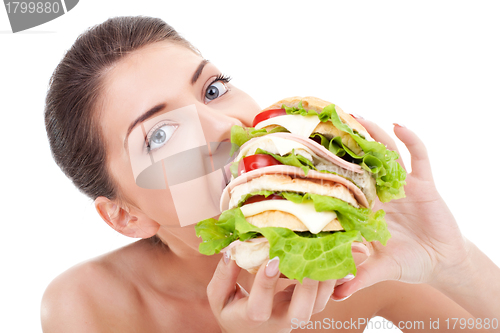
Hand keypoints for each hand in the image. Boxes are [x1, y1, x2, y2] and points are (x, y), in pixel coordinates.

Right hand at [207, 255, 338, 332]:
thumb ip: (223, 275)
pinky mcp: (308, 307)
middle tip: (310, 260)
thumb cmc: (231, 310)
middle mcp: (278, 320)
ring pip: (318, 305)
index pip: (259, 308)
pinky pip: (326, 296)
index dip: (265, 285)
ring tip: (327, 253)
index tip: (270, 260)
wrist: (250, 331)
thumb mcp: (218, 296)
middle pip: (299, 314)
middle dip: (307, 288)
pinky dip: (333, 278)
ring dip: (325, 280)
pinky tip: (336, 259)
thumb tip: (233, 248)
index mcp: (251, 319)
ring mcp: (296, 315)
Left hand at [332, 120, 469, 299]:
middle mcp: (380, 194)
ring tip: (357, 115)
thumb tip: (337, 295)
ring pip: (386, 155)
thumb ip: (361, 278)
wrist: (442, 261)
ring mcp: (402, 186)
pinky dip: (411, 140)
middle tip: (327, 123)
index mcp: (366, 210)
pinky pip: (419, 156)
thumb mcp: (383, 269)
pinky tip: (398, 125)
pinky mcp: (424, 183)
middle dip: (347, 145)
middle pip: (361, 164)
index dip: (329, 172)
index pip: (344, 186)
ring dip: (373, 135)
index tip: (309, 158)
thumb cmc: (409, 262)